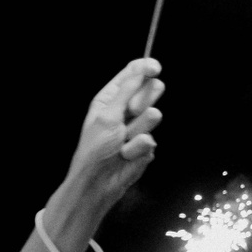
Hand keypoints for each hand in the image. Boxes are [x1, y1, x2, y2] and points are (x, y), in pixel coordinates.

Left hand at [63, 59, 164, 209]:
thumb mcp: (107, 116)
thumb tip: (142, 70)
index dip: (145, 68)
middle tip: (131, 112)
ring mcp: (137, 127)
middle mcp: (124, 110)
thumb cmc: (95, 148)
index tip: (155, 68)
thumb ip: (127, 92)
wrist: (98, 183)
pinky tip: (126, 157)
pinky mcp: (145, 146)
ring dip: (137, 130)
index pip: (132, 74)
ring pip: (154, 115)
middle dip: (142, 101)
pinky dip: (137, 149)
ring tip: (122, 143)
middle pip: (149, 90)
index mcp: (110, 99)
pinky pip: (151, 139)